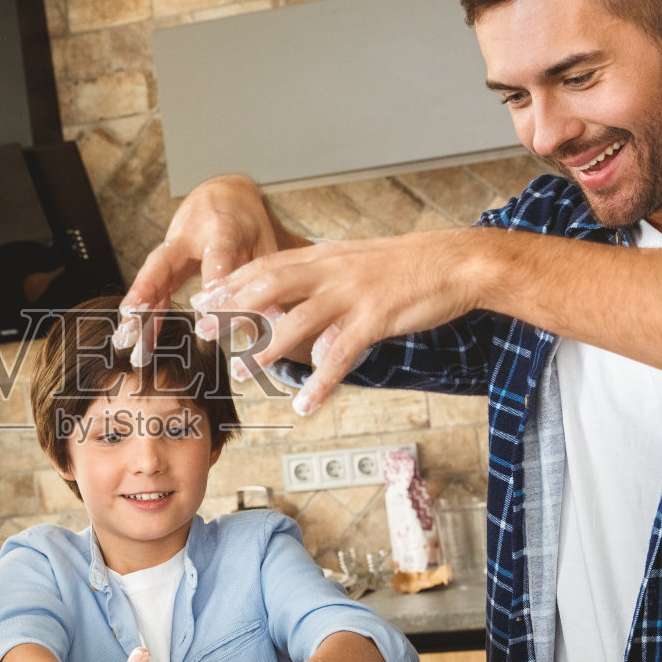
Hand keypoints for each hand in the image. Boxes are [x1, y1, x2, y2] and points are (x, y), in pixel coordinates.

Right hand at [116, 176, 308, 362]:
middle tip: (133, 313)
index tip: (208, 315)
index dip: (210, 284)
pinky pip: (155, 290)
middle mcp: (189, 236)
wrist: (224, 195)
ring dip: (137, 309)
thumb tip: (278, 319)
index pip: (214, 258)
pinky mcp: (168, 264)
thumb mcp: (264, 243)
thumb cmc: (247, 222)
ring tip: (126, 338)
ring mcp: (173, 249)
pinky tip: (141, 340)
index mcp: (221, 228)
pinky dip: (148, 314)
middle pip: (164, 262)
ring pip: (151, 278)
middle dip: (147, 288)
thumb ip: (265, 279)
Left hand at [190, 230, 483, 415]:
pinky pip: (341, 354)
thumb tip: (298, 297)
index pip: (267, 265)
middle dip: (232, 309)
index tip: (203, 298)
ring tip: (241, 372)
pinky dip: (320, 382)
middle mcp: (332, 271)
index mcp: (326, 256)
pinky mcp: (376, 318)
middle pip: (270, 287)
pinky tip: (304, 405)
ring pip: (298, 321)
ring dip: (266, 348)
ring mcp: (353, 294)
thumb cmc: (411, 266)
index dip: (232, 282)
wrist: (459, 261)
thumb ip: (326, 278)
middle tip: (202, 330)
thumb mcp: (358, 263)